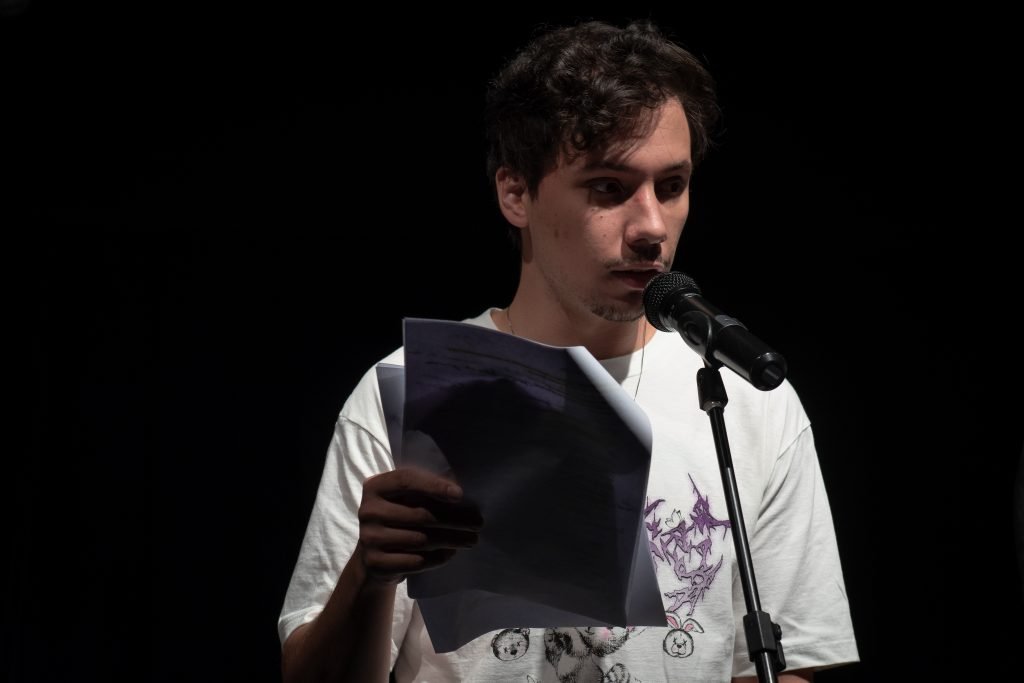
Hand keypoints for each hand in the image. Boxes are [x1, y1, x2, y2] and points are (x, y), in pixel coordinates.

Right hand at [357, 466, 481, 584]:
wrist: (373, 557)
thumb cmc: (397, 520)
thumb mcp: (403, 500)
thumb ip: (423, 492)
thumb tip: (459, 493)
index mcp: (375, 487)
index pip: (407, 480)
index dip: (434, 486)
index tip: (460, 495)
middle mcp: (368, 511)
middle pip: (420, 514)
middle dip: (455, 520)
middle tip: (478, 524)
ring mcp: (369, 538)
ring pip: (421, 539)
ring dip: (452, 540)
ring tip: (471, 539)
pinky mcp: (376, 563)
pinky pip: (416, 561)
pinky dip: (438, 557)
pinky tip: (451, 553)